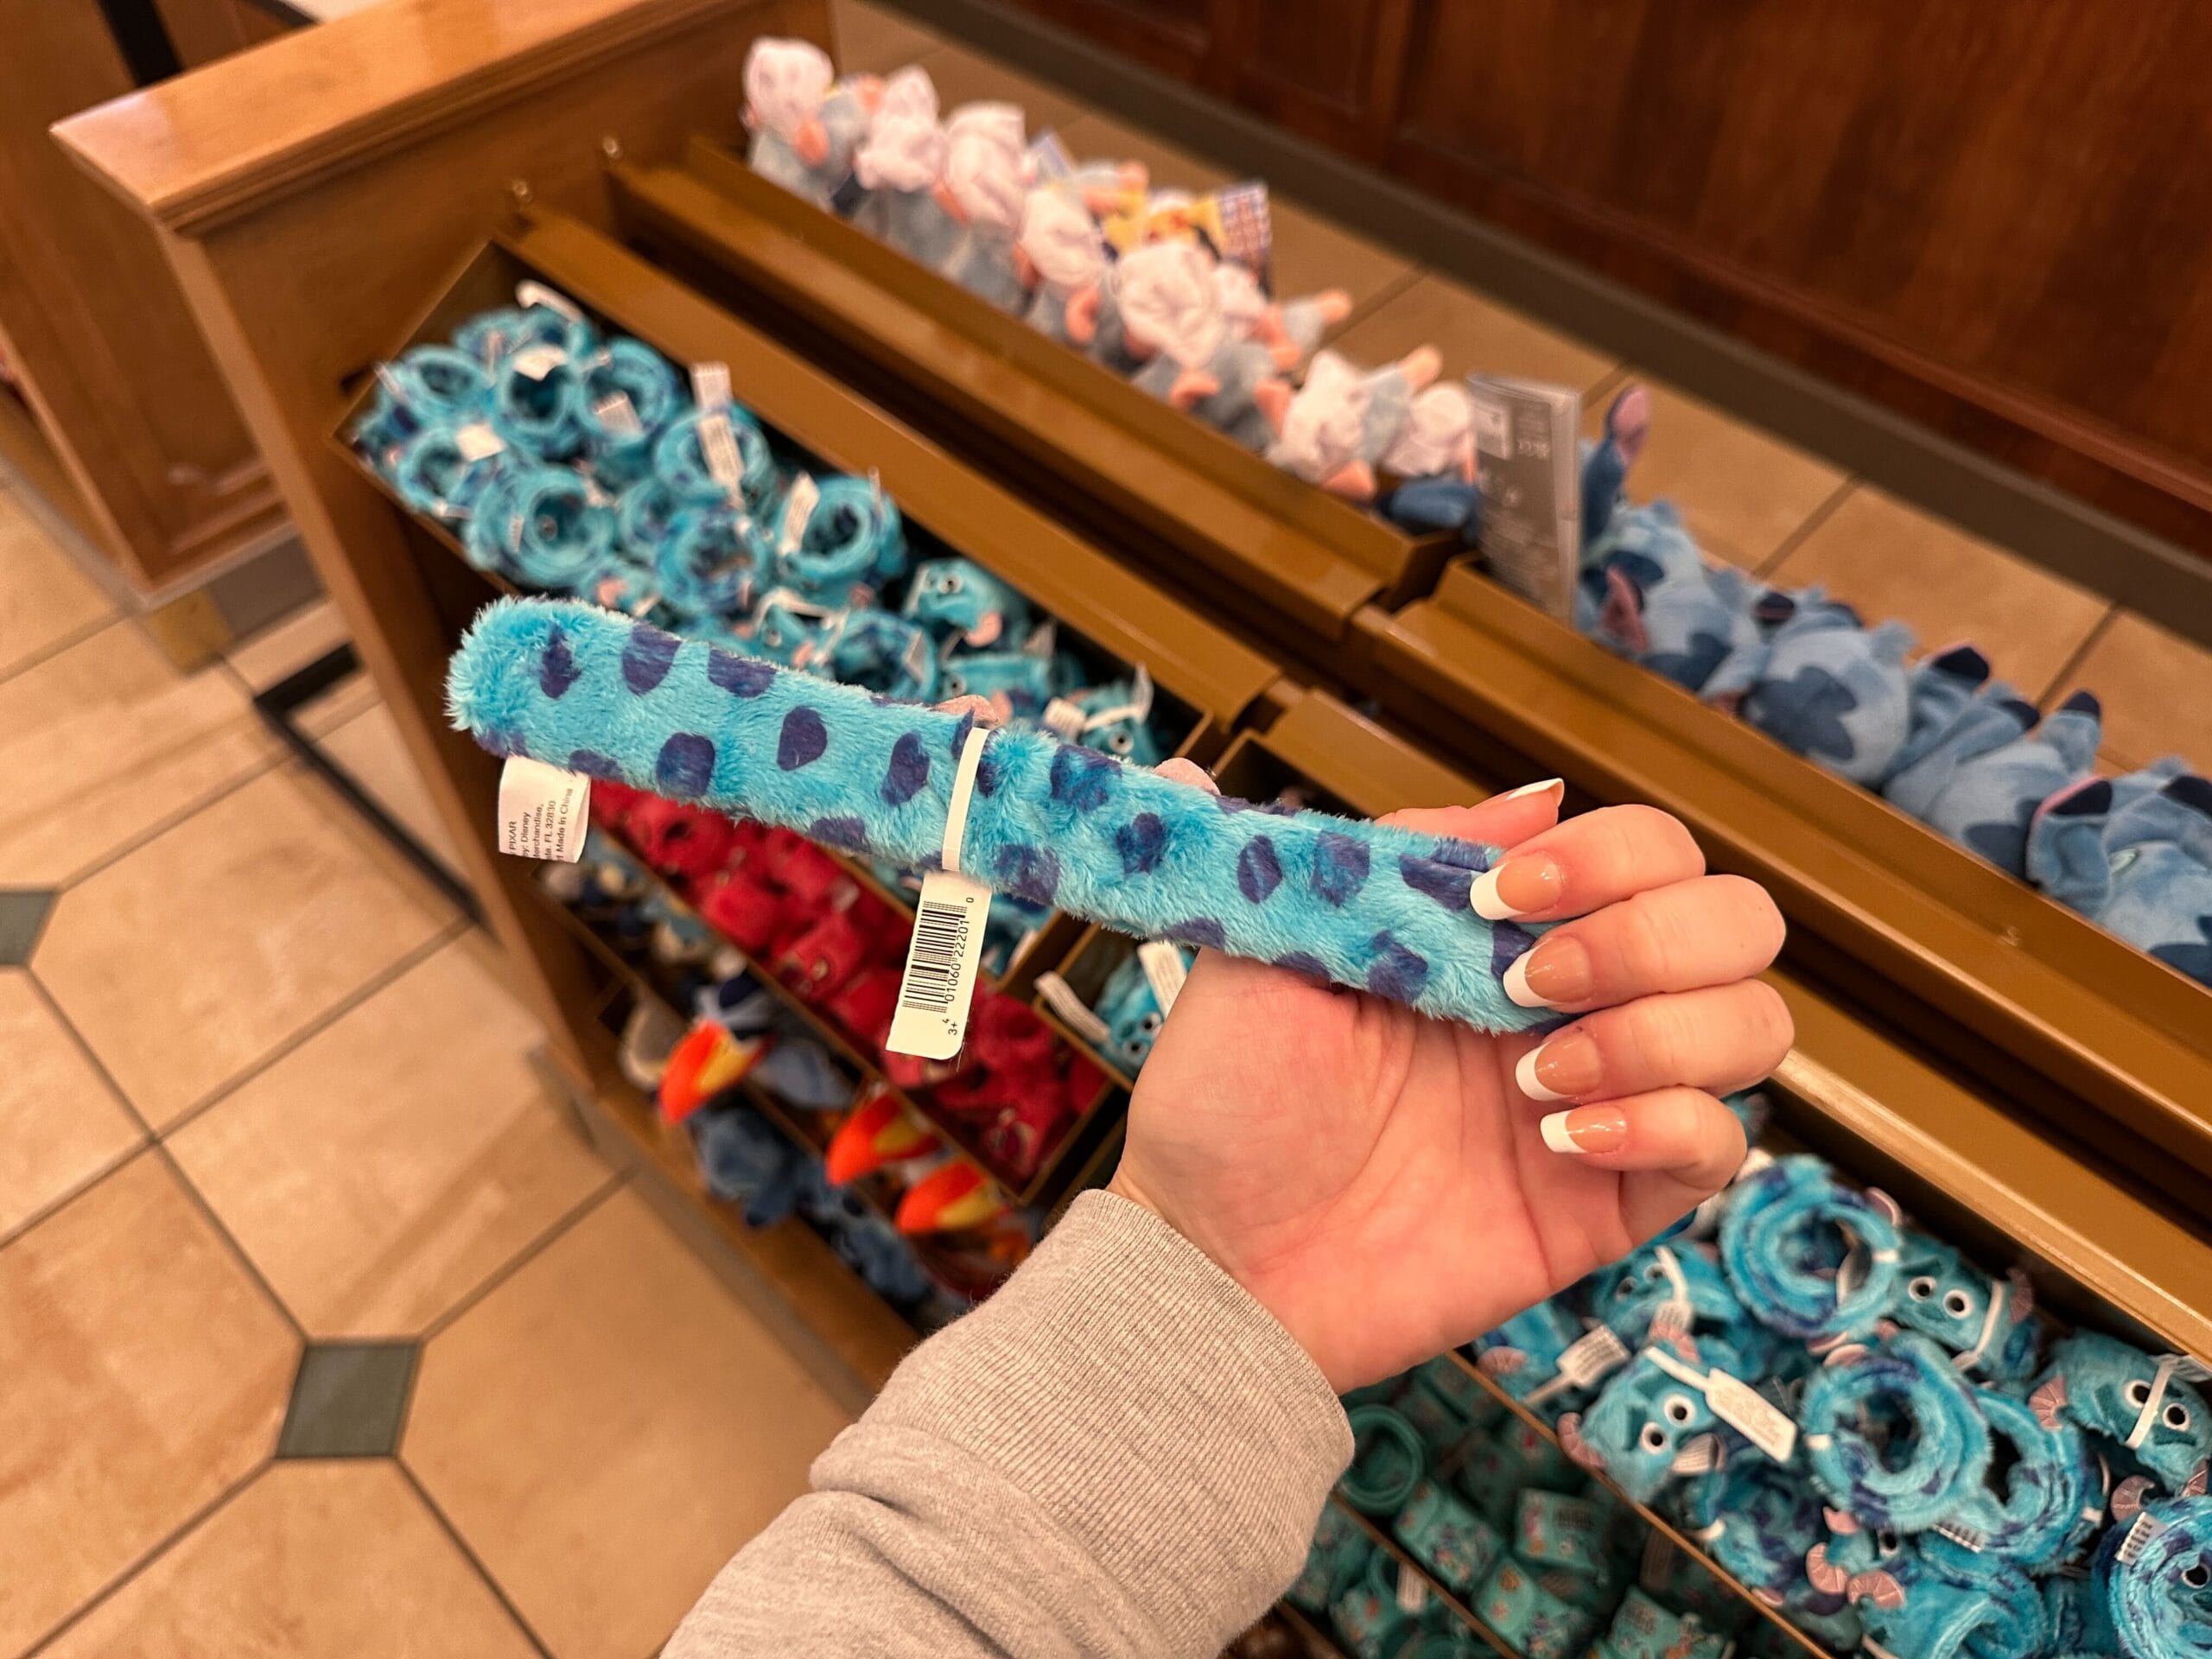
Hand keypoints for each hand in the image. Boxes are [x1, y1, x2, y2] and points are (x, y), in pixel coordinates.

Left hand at [1110, 777, 1789, 1390]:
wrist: (1207, 1253)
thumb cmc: (1228, 1094)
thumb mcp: (1287, 934)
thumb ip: (1406, 852)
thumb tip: (1536, 795)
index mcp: (1503, 928)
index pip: (1648, 848)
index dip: (1609, 853)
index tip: (1506, 896)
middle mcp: (1573, 1002)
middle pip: (1736, 921)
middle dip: (1654, 935)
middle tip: (1529, 984)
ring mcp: (1602, 1098)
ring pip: (1754, 1025)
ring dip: (1661, 1032)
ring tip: (1532, 1075)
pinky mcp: (1610, 1202)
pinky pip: (1720, 1145)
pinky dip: (1663, 1123)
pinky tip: (1558, 1138)